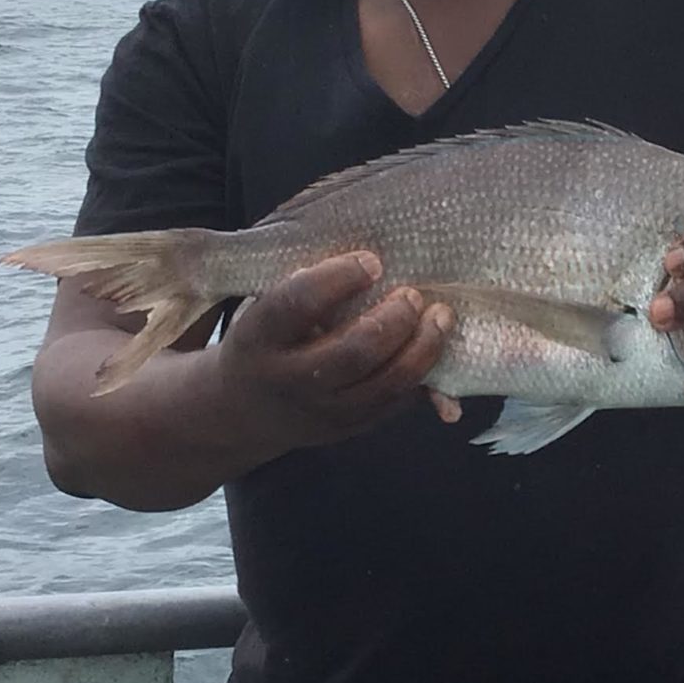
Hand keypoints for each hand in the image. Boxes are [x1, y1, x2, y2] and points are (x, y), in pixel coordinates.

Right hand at [212, 252, 456, 448]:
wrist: (243, 411)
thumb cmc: (264, 340)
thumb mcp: (261, 309)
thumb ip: (301, 285)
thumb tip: (366, 253)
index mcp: (260, 338)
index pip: (299, 304)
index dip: (339, 278)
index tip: (371, 261)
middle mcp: (290, 380)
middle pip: (353, 352)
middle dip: (394, 319)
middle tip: (414, 294)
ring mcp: (321, 412)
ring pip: (384, 384)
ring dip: (422, 348)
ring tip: (440, 317)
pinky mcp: (348, 429)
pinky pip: (396, 404)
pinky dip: (424, 377)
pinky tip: (434, 349)